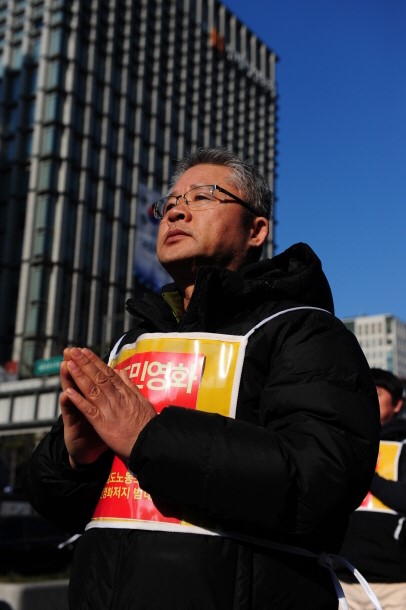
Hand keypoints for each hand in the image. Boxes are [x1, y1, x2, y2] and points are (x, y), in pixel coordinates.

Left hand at [60, 347, 156, 464]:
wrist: (149, 442)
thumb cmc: (147, 424)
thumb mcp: (142, 401)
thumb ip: (130, 386)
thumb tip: (123, 371)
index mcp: (125, 392)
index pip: (107, 373)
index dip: (95, 361)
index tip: (85, 352)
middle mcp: (116, 397)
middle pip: (98, 377)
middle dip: (84, 363)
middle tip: (73, 351)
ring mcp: (109, 409)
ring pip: (91, 389)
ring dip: (79, 376)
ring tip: (69, 364)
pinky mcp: (103, 423)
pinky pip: (88, 410)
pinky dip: (78, 400)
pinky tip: (68, 392)